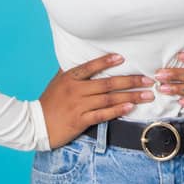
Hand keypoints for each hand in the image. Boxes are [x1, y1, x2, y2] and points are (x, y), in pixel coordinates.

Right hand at [39, 53, 155, 148]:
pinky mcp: (80, 121)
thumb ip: (71, 72)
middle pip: (107, 84)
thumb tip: (83, 58)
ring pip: (108, 99)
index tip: (122, 58)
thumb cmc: (48, 102)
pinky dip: (117, 110)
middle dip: (131, 81)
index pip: (90, 67)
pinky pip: (102, 115)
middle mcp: (75, 90)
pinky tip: (129, 107)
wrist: (34, 125)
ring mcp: (78, 106)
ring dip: (130, 96)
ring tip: (147, 95)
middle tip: (148, 80)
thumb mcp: (57, 82)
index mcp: (70, 78)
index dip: (106, 61)